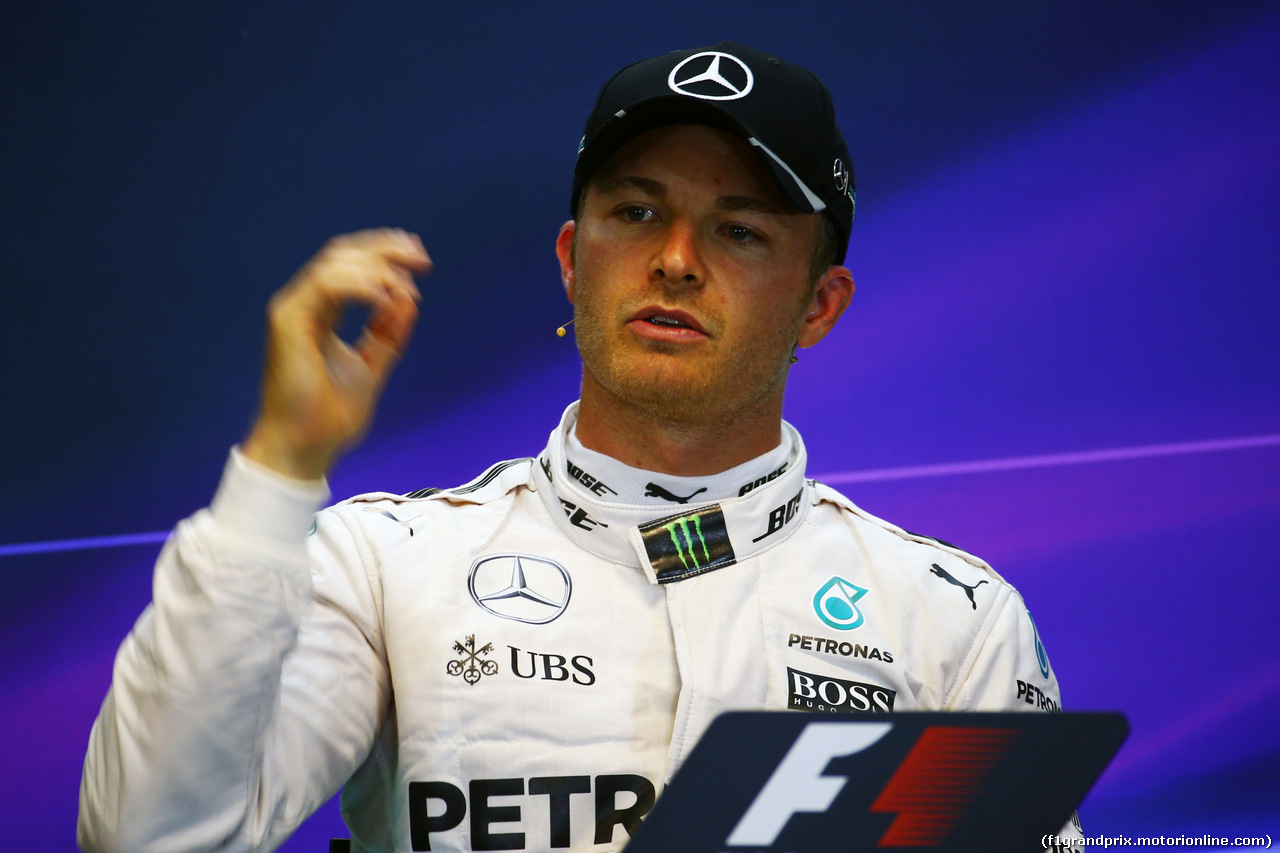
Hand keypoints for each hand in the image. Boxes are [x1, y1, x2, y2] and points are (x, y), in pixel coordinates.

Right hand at [241, 229, 430, 479]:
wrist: (307, 447)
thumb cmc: (331, 415)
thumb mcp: (373, 365)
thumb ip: (388, 332)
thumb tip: (408, 298)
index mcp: (319, 313)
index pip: (349, 266)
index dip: (384, 254)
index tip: (421, 261)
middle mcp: (303, 306)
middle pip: (342, 255)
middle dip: (385, 249)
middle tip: (421, 258)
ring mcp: (293, 311)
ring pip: (335, 264)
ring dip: (378, 268)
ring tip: (406, 287)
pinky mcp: (288, 322)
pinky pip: (326, 285)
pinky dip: (360, 284)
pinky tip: (385, 296)